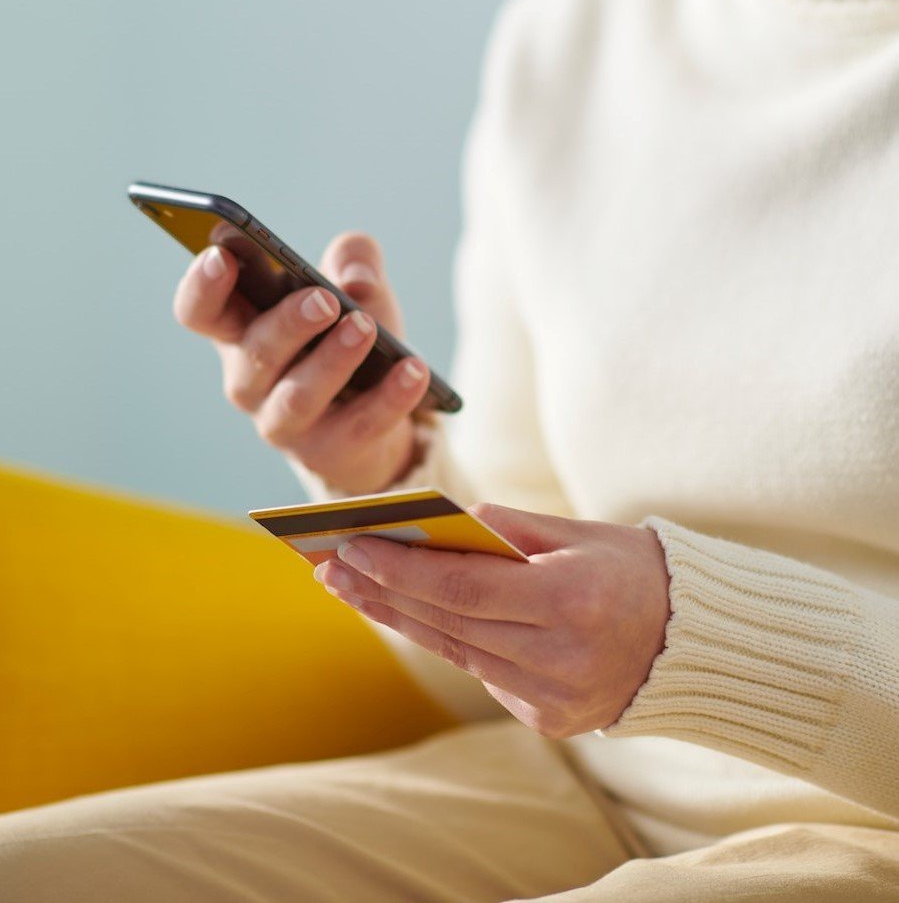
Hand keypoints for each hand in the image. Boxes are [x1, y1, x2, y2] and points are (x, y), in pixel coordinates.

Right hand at [172, 231, 431, 494]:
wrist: (373, 412)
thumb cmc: (344, 334)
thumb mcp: (351, 285)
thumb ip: (353, 258)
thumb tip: (358, 280)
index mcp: (240, 329)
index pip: (199, 311)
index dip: (202, 286)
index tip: (222, 255)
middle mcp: (249, 380)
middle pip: (254, 353)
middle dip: (288, 323)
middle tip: (325, 299)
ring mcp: (283, 422)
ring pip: (299, 396)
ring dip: (333, 360)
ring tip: (365, 327)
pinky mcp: (328, 451)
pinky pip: (359, 425)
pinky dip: (389, 397)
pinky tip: (414, 370)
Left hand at [314, 504, 670, 736]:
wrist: (690, 640)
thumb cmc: (630, 569)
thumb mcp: (575, 532)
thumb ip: (504, 529)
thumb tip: (432, 524)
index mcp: (571, 602)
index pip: (463, 588)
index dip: (401, 569)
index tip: (350, 547)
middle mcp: (561, 659)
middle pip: (448, 625)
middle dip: (383, 593)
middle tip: (330, 568)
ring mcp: (555, 699)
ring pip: (457, 653)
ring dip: (401, 618)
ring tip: (354, 587)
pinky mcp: (549, 721)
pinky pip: (483, 673)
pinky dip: (447, 640)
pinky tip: (409, 613)